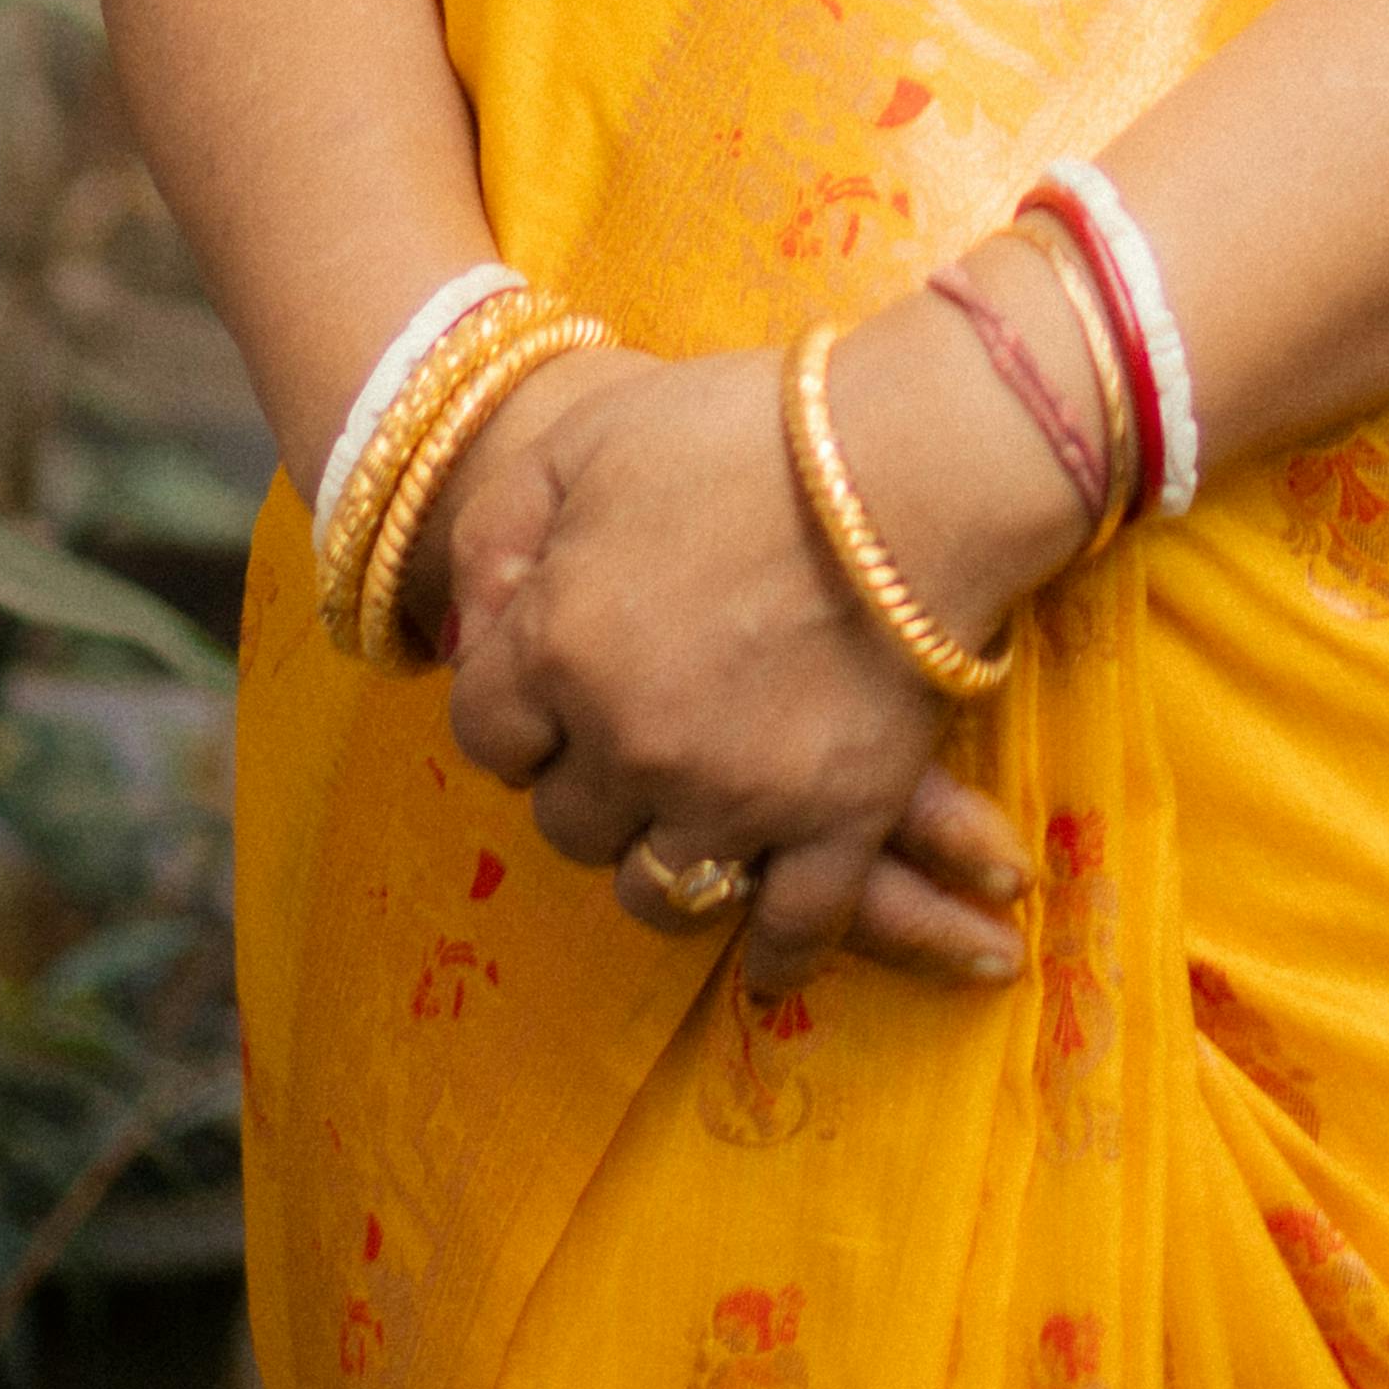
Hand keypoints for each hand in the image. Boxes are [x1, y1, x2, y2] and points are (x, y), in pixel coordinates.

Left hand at [428, 330, 1062, 994]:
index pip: (484, 733)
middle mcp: (631, 744)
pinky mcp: (836, 824)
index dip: (516, 704)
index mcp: (559, 648)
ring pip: (657, 890)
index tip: (555, 683)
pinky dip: (770, 956)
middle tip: (631, 732)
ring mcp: (735, 797)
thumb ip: (501, 531)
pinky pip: (787, 930)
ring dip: (659, 856)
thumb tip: (471, 628)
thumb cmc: (748, 429)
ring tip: (686, 816)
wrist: (917, 456)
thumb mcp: (587, 438)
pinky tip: (761, 959)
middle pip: (565, 820)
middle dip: (586, 778)